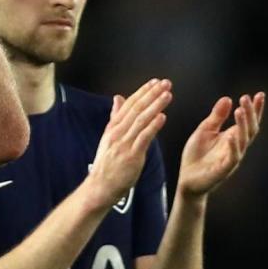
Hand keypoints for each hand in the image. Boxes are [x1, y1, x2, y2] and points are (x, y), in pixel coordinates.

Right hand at [87, 79, 171, 206]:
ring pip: (141, 120)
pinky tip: (162, 117)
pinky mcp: (131, 155)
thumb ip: (115, 117)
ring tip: (167, 95)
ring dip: (155, 106)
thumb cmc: (107, 164)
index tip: (155, 82)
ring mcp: (124, 143)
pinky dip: (153, 126)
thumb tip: (118, 98)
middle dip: (152, 94)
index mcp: (113, 127)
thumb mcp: (108, 137)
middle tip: (165, 83)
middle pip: (136, 109)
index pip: (129, 105)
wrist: (100, 186)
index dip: (143, 92)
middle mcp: (118, 132)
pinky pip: (143, 138)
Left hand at [176, 92, 264, 199]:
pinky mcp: (223, 170)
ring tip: (240, 110)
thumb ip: (216, 116)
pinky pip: (232, 158)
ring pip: (243, 141)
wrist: (187, 179)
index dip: (255, 109)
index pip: (248, 121)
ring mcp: (231, 159)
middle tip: (246, 97)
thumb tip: (228, 98)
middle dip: (250, 113)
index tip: (260, 94)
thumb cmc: (197, 155)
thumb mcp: (205, 130)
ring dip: (243, 125)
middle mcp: (236, 147)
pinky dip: (233, 146)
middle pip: (250, 129)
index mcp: (233, 137)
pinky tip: (231, 135)